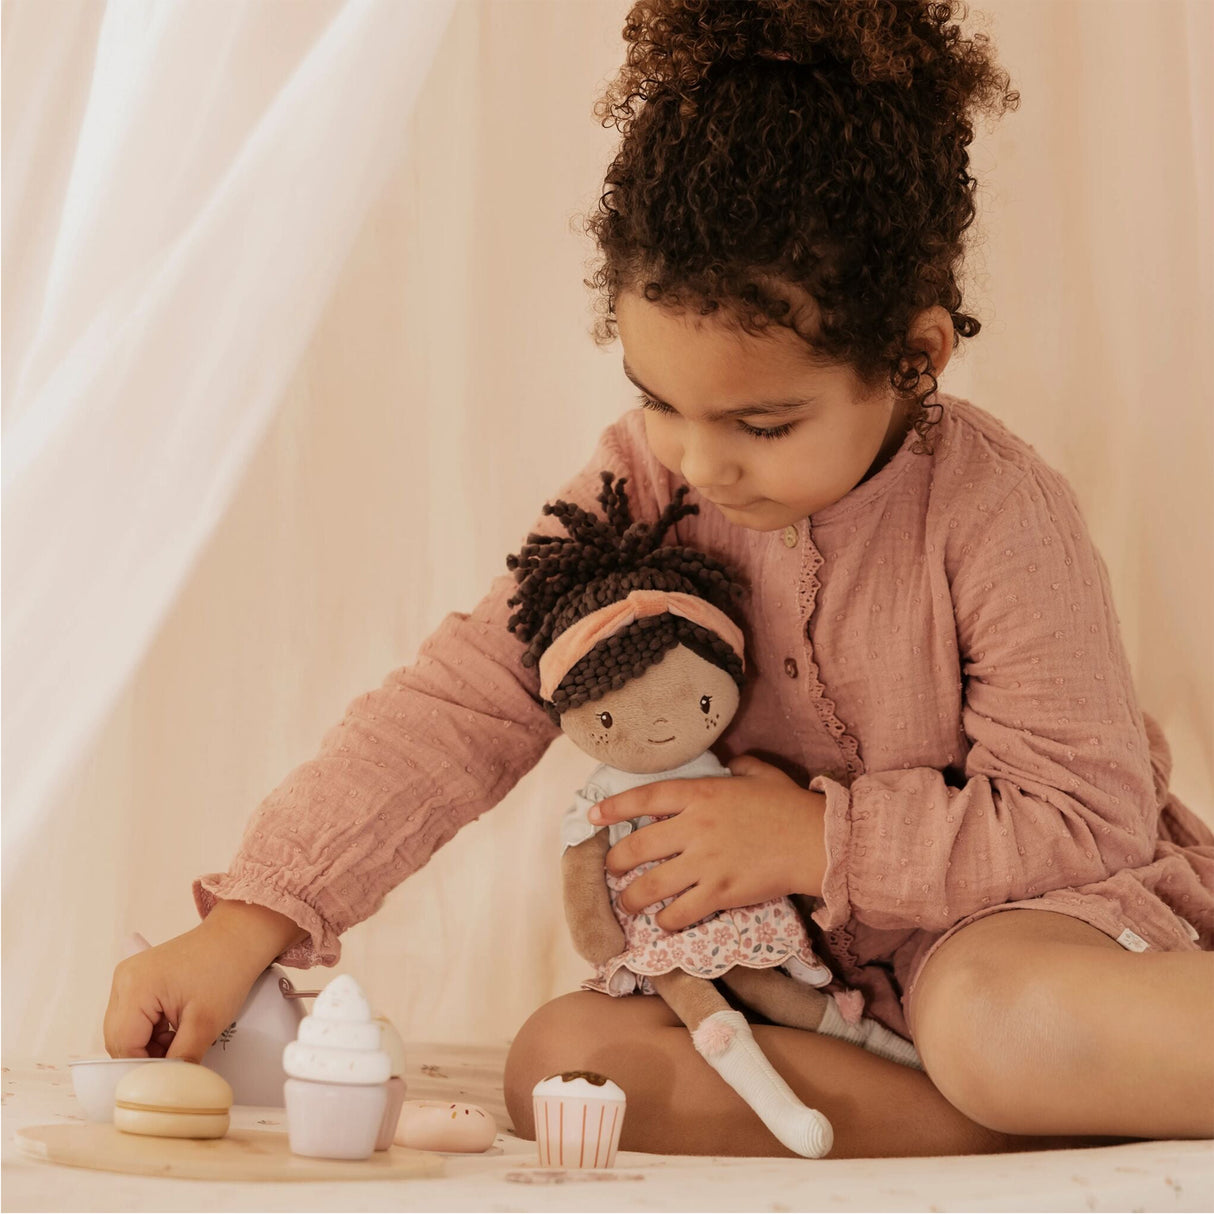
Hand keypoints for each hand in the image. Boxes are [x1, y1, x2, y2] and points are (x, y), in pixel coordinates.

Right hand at [103, 900, 303, 1060]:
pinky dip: (153, 1031)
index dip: (144, 1068)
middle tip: (176, 1064)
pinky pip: (135, 1016)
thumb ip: (182, 1060)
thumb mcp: (205, 1022)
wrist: (239, 938)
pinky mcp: (140, 978)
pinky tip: (177, 1030)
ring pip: (127, 1030)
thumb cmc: (226, 969)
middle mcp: (123, 980)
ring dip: (150, 1045)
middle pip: (119, 1039)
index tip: (165, 1080)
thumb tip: (167, 1089)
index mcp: (134, 988)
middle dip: (146, 1057)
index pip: (123, 1047)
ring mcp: (130, 977)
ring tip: (182, 1043)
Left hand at [588, 754, 826, 931]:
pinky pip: (679, 913)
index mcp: (701, 793)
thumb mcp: (760, 774)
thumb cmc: (790, 806)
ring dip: (631, 899)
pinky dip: (666, 921)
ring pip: (649, 886)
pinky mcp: (720, 892)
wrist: (818, 842)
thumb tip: (730, 765)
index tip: (592, 817)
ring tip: (628, 903)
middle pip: (636, 846)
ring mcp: (705, 862)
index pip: (645, 798)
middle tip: (611, 870)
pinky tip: (664, 922)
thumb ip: (738, 767)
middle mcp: (695, 826)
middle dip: (615, 862)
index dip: (613, 808)